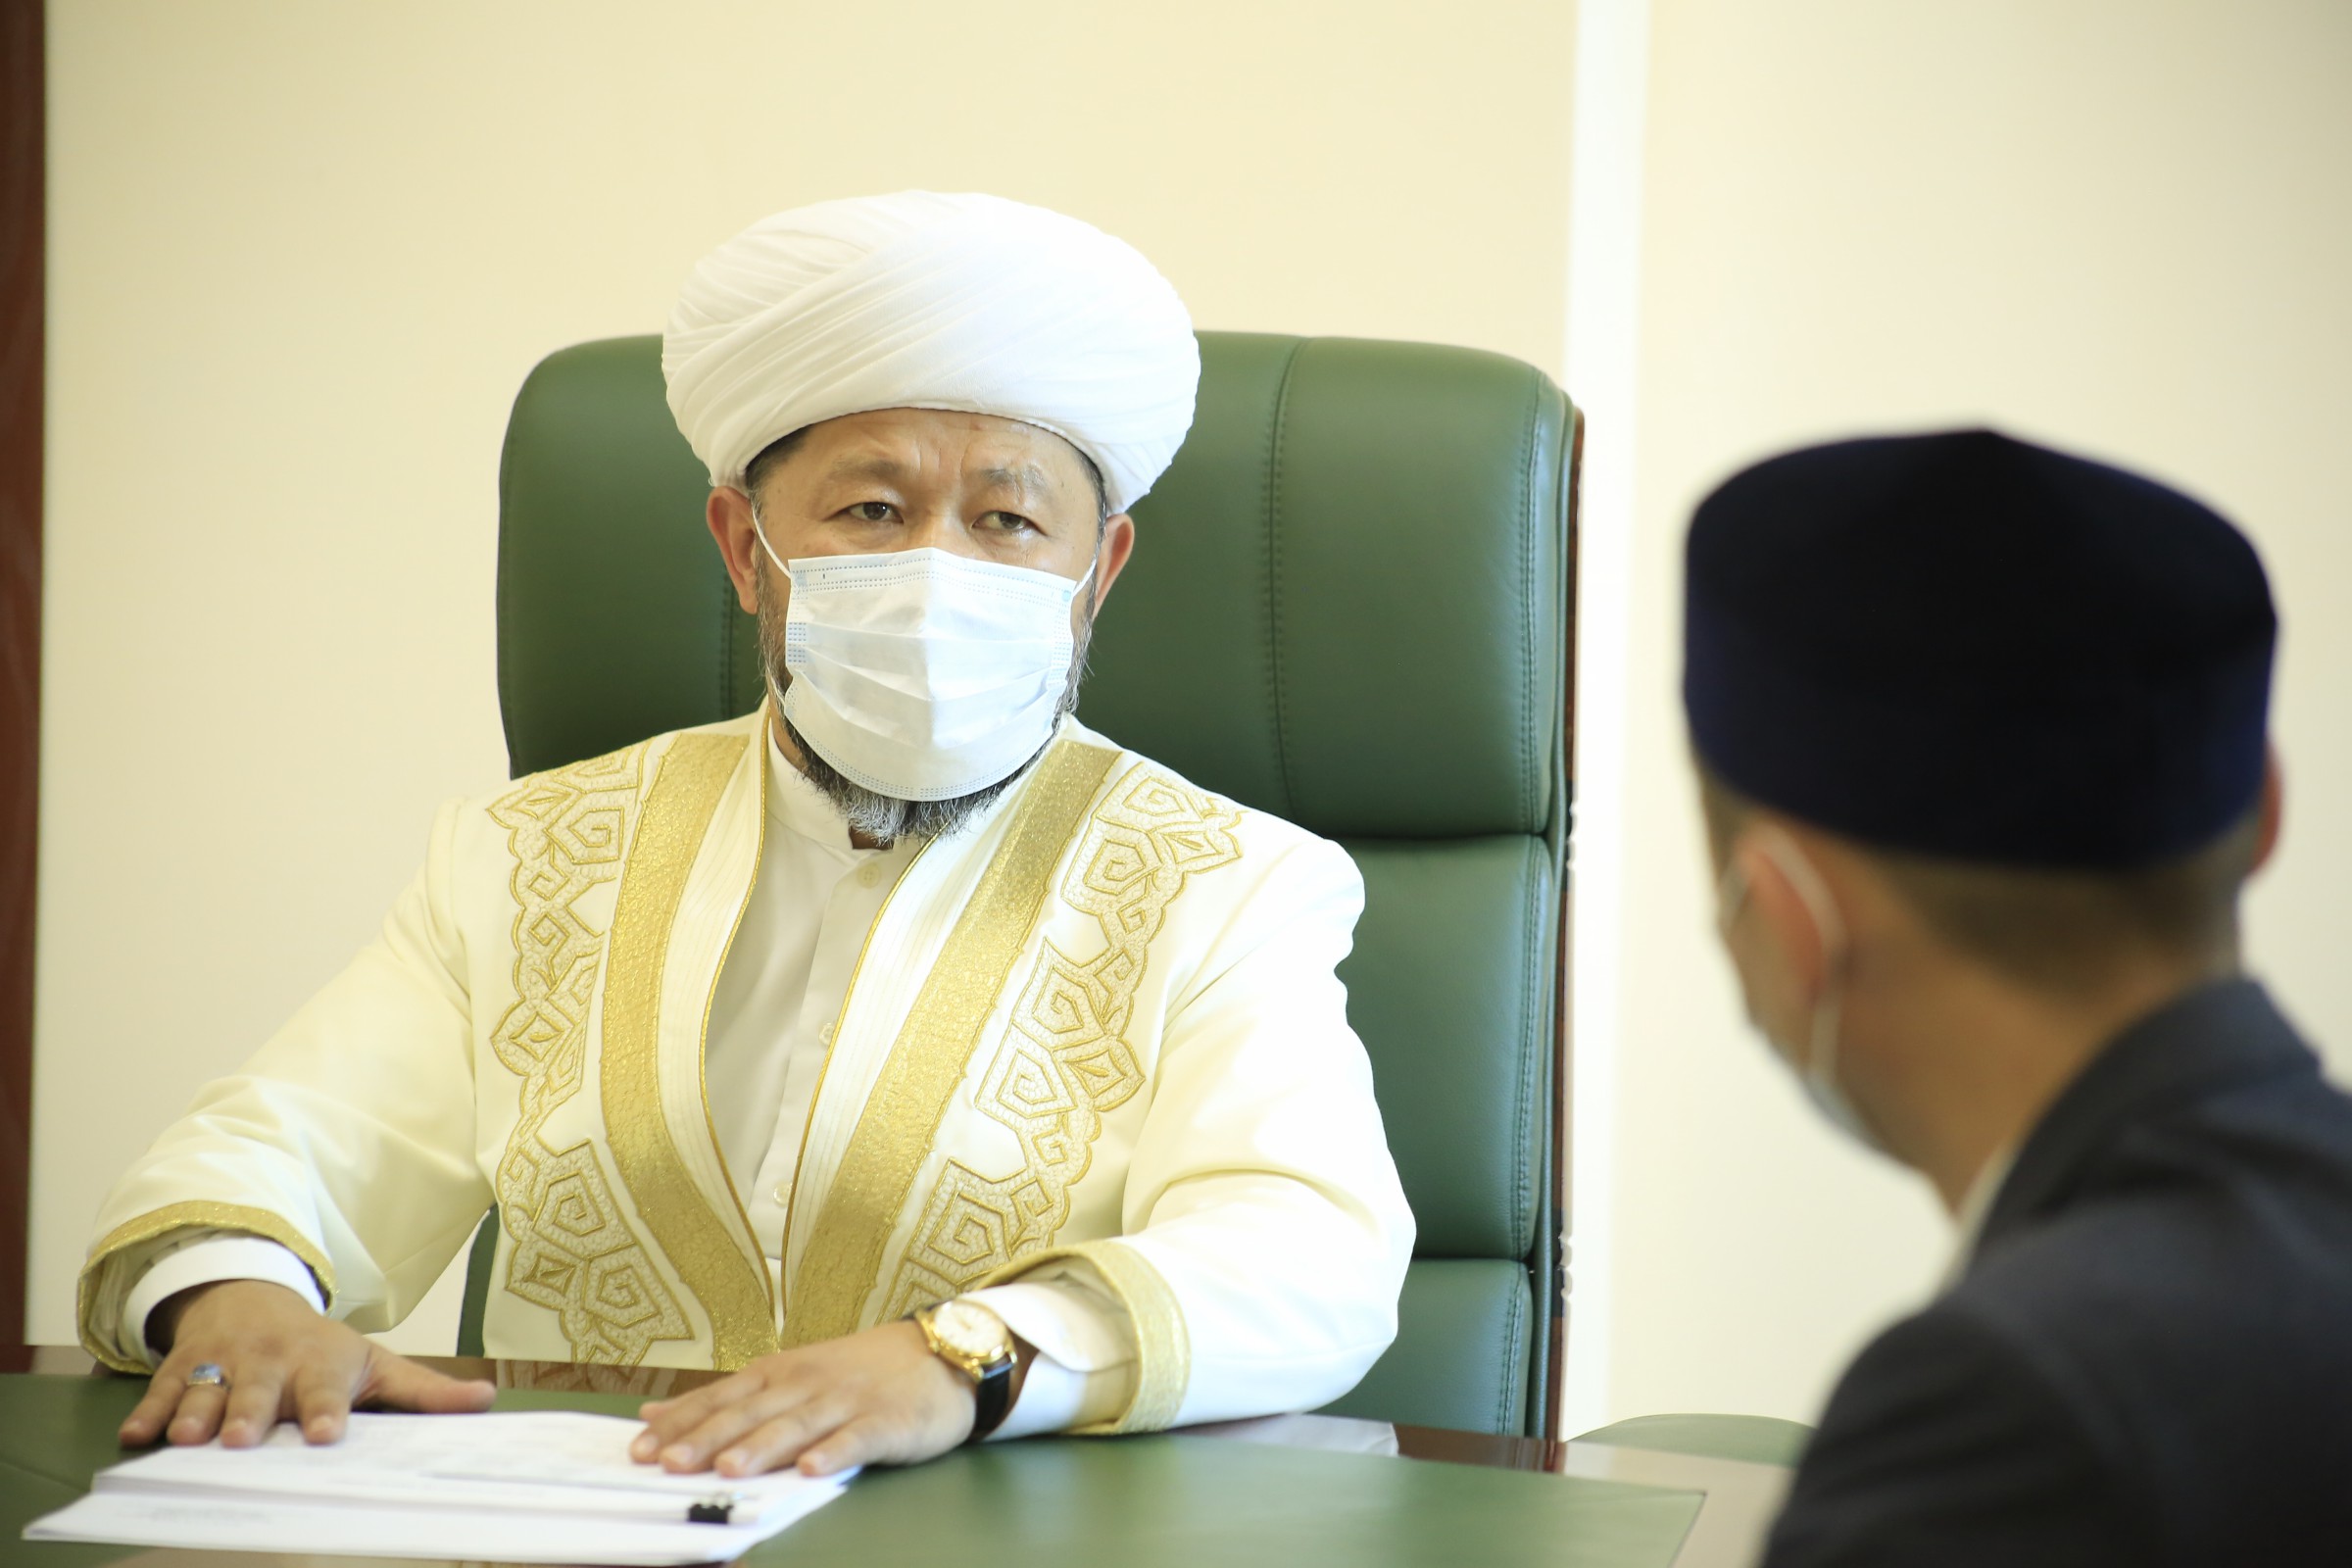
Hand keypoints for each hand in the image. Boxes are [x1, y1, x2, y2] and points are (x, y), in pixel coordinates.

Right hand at [118, 1279, 494, 1449]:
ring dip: (195, 1413)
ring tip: (187, 1440)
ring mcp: (222, 1362)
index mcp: (320, 1363)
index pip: (325, 1390)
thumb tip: (487, 1400)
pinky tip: (135, 1435)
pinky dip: (148, 1411)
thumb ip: (424, 1391)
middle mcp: (270, 1361)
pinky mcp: (182, 1367)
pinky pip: (162, 1390)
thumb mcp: (375, 1362)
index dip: (325, 1411)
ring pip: (206, 1390)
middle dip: (248, 1414)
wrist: (253, 1299)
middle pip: (258, 1391)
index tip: (326, 1435)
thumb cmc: (321, 1348)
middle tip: (240, 1440)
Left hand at [630, 1321, 974, 1478]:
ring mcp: (847, 1401)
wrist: (942, 1354)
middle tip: (670, 1463)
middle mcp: (807, 1383)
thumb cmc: (859, 1372)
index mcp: (779, 1373)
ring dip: (762, 1446)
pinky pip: (857, 1439)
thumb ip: (726, 1398)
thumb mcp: (789, 1375)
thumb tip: (656, 1413)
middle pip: (751, 1413)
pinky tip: (813, 1469)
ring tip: (730, 1468)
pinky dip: (834, 1452)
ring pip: (797, 1425)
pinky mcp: (886, 1421)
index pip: (721, 1397)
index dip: (682, 1424)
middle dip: (708, 1439)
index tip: (641, 1448)